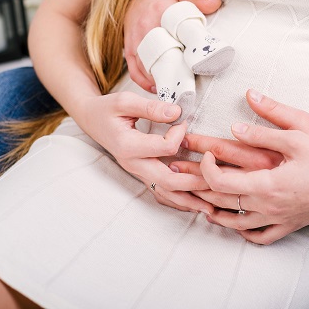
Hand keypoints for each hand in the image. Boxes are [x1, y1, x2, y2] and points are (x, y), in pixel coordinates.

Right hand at [79, 91, 214, 213]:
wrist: (92, 120)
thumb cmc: (108, 109)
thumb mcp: (124, 101)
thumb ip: (151, 107)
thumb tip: (176, 113)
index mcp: (128, 146)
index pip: (164, 148)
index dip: (180, 134)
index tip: (184, 122)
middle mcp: (133, 164)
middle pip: (168, 181)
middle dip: (195, 182)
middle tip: (217, 179)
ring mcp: (138, 172)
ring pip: (166, 193)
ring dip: (190, 200)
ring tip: (212, 206)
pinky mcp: (143, 175)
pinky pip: (162, 193)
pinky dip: (180, 200)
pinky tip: (196, 205)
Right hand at [123, 0, 221, 91]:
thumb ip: (197, 0)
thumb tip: (216, 2)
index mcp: (160, 10)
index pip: (175, 33)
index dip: (186, 50)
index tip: (198, 63)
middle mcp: (145, 27)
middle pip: (162, 54)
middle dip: (175, 70)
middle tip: (189, 84)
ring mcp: (135, 41)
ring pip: (147, 66)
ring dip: (160, 80)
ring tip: (175, 90)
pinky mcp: (129, 50)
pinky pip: (134, 70)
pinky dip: (145, 82)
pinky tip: (157, 88)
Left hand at [172, 90, 308, 244]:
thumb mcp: (298, 137)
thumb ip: (264, 132)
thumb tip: (234, 127)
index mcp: (267, 183)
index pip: (222, 182)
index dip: (205, 168)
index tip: (204, 152)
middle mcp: (267, 206)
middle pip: (221, 202)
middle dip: (199, 187)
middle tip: (183, 176)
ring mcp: (277, 218)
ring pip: (235, 223)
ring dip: (214, 212)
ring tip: (200, 200)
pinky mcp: (287, 225)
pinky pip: (260, 236)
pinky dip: (243, 232)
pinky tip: (236, 224)